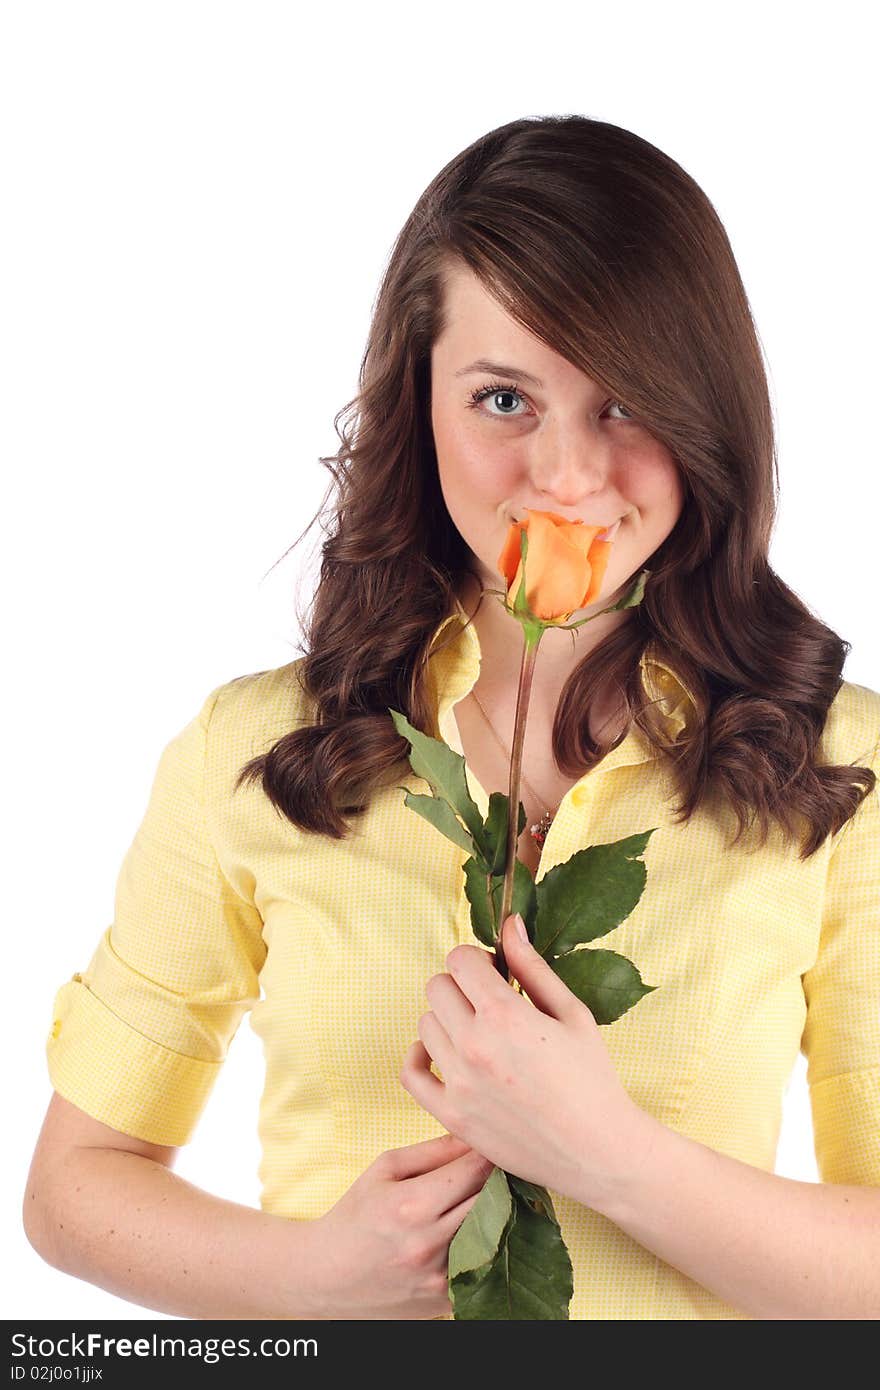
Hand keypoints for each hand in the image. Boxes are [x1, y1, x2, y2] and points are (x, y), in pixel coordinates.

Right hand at [308, 1133, 494, 1318]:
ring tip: (483, 1201)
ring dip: (494, 1214)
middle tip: (497, 1170)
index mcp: (412, 1204)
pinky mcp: (444, 1300)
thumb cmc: (354, 1216)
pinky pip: (481, 1266)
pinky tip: (473, 1235)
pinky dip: (483, 1248)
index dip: (488, 1155)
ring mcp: (439, 1276)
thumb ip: (432, 1151)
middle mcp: (428, 1243)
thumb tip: (472, 1135)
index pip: (474, 1170)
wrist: (325, 1277)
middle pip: (490, 1201)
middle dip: (496, 1182)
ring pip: (492, 1234)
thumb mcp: (383, 1170)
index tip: (492, 1146)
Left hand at [400, 915, 641, 1209]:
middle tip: (488, 1003)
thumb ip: (533, 966)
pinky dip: (420, 1056)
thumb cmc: (593, 1078)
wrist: (598, 1151)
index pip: (459, 960)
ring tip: (479, 1034)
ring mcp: (458, 1083)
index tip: (495, 974)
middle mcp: (474, 1046)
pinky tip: (443, 1052)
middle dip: (461, 986)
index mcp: (505, 1015)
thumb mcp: (572, 1013)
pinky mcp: (451, 1115)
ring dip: (447, 1020)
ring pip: (425, 1025)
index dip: (477, 960)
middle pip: (437, 987)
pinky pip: (410, 1073)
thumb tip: (509, 924)